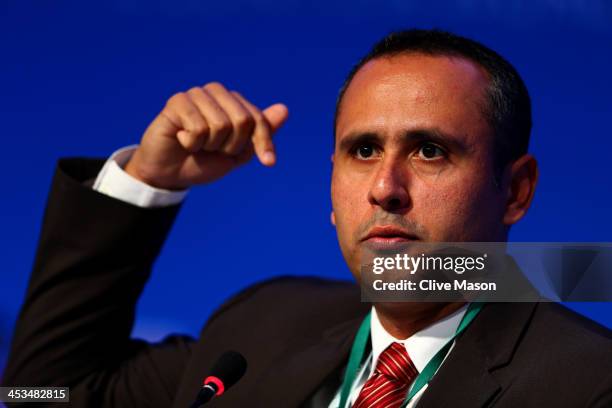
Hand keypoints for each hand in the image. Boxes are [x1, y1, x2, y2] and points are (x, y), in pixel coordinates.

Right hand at [124, 82, 288, 189]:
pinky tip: (182, 139)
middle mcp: (218, 93)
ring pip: (221, 125)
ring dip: (209, 145)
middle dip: (231, 146)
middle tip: (213, 149)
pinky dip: (192, 143)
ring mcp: (197, 94)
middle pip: (242, 121)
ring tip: (196, 144)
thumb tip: (285, 109)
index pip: (259, 120)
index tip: (268, 162)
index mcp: (235, 103)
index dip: (264, 143)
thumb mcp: (239, 152)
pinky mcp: (178, 101)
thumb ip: (261, 133)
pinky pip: (198, 127)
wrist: (169, 174)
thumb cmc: (203, 162)